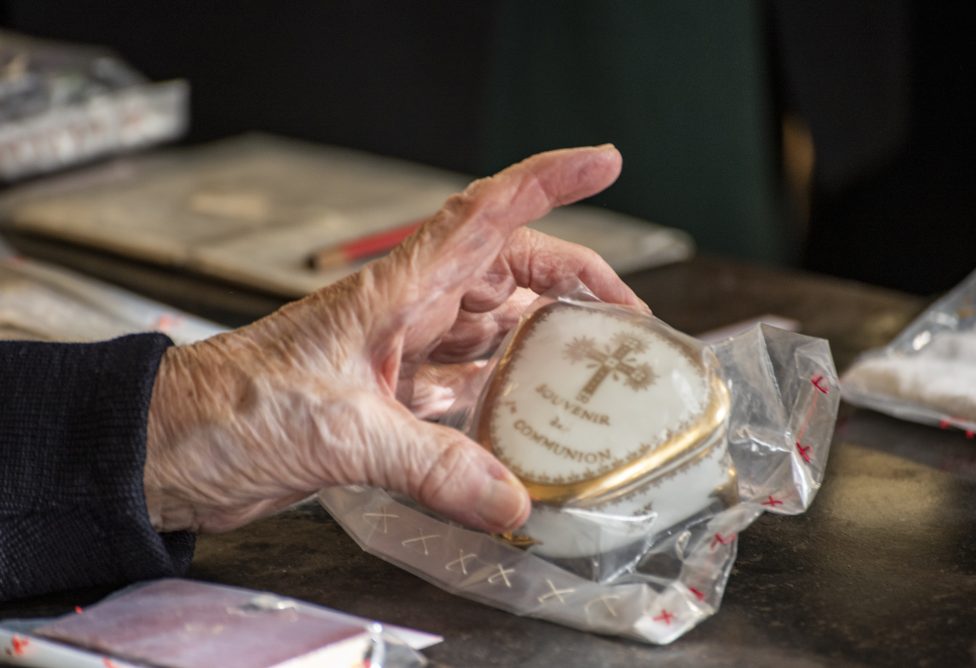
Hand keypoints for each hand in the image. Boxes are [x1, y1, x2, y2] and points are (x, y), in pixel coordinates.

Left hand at [145, 145, 644, 533]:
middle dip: (570, 282)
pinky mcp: (387, 403)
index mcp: (394, 293)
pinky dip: (498, 404)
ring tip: (593, 368)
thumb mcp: (338, 431)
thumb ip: (430, 464)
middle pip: (505, 276)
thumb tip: (511, 500)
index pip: (484, 216)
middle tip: (627, 317)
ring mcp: (398, 359)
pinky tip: (527, 425)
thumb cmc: (231, 409)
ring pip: (488, 334)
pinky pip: (462, 392)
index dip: (548, 181)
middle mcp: (404, 315)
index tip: (603, 161)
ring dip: (540, 343)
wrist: (172, 448)